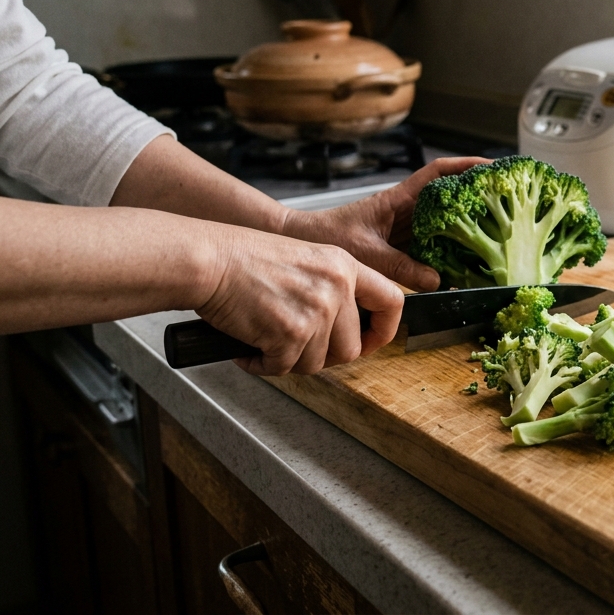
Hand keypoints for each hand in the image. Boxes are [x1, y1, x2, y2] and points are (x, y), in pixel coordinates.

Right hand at [195, 226, 404, 375]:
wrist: (208, 260)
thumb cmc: (244, 258)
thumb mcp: (306, 259)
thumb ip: (333, 288)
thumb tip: (347, 328)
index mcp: (344, 265)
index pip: (392, 302)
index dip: (384, 330)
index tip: (371, 341)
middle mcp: (337, 287)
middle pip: (351, 347)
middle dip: (323, 356)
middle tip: (296, 348)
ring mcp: (316, 311)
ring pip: (317, 363)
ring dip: (290, 360)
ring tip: (266, 342)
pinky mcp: (291, 333)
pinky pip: (284, 368)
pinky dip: (263, 365)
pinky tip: (249, 349)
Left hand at [280, 157, 491, 291]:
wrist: (302, 243)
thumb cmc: (327, 237)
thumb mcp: (365, 252)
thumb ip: (400, 267)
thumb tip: (437, 279)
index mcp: (398, 199)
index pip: (438, 173)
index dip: (467, 165)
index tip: (494, 166)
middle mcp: (406, 209)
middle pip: (450, 195)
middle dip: (478, 195)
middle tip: (508, 201)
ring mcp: (406, 227)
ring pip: (445, 221)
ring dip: (468, 225)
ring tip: (497, 233)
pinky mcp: (402, 245)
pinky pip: (434, 245)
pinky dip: (451, 252)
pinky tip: (466, 265)